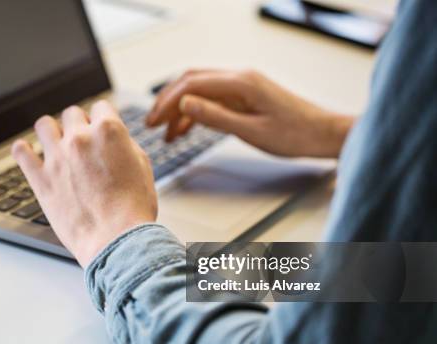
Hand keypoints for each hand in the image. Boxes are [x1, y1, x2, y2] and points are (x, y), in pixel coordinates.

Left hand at [12, 101, 157, 267]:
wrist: (116, 239)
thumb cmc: (132, 209)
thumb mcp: (142, 167)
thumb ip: (124, 145)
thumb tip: (115, 138)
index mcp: (108, 131)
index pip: (100, 107)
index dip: (102, 118)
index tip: (99, 128)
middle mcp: (80, 139)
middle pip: (71, 113)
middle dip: (78, 125)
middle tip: (82, 141)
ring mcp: (57, 157)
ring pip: (43, 124)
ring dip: (50, 131)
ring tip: (55, 143)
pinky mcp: (40, 179)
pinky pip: (21, 152)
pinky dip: (23, 150)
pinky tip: (28, 153)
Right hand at [147, 69, 354, 157]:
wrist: (322, 134)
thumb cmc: (295, 134)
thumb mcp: (251, 130)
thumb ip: (216, 116)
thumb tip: (184, 104)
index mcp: (241, 83)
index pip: (192, 84)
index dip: (167, 101)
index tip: (152, 119)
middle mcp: (239, 79)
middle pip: (192, 82)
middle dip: (168, 102)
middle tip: (151, 123)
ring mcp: (242, 87)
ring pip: (201, 92)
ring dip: (180, 110)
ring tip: (166, 134)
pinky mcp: (245, 97)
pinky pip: (213, 101)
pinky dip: (196, 114)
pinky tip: (186, 130)